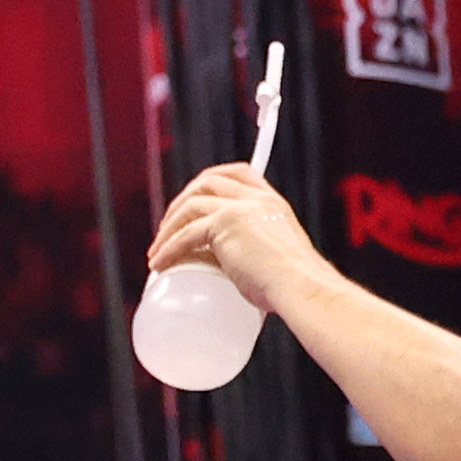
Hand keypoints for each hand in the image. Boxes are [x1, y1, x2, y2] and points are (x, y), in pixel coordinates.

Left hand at [146, 162, 330, 311]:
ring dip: (168, 228)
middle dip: (181, 202)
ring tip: (158, 251)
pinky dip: (168, 249)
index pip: (240, 173)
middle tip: (167, 227)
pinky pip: (185, 234)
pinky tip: (160, 263)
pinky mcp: (225, 225)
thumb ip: (253, 250)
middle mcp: (257, 199)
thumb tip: (227, 267)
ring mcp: (240, 208)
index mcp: (272, 203)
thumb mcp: (276, 255)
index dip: (213, 178)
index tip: (193, 194)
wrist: (302, 288)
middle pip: (207, 182)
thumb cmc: (293, 285)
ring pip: (190, 205)